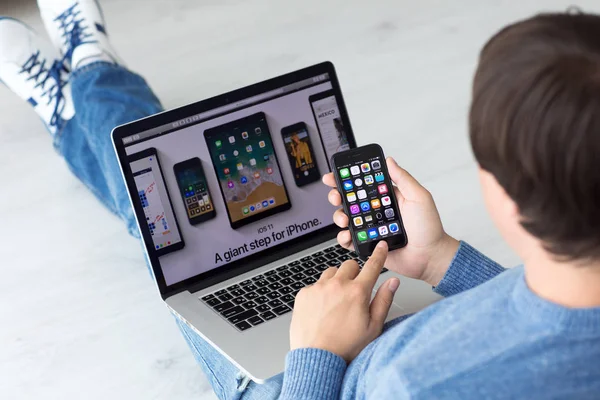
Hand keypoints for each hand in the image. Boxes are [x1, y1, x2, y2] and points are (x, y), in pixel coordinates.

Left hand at [290, 241, 398, 362]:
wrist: (316, 359)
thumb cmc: (346, 347)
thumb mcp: (373, 327)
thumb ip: (384, 301)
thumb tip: (393, 282)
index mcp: (357, 292)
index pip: (372, 266)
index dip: (379, 254)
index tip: (381, 246)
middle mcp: (337, 285)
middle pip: (350, 265)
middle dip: (354, 274)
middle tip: (354, 292)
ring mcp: (318, 288)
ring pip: (331, 272)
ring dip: (337, 281)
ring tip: (337, 302)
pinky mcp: (304, 294)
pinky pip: (315, 284)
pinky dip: (320, 292)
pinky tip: (322, 309)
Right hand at [323, 157, 458, 285]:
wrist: (429, 256)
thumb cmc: (428, 228)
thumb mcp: (419, 197)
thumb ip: (403, 178)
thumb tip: (389, 160)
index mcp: (385, 198)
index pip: (362, 184)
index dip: (347, 179)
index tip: (336, 175)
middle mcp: (375, 212)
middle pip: (348, 200)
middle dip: (337, 196)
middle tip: (336, 196)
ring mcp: (370, 228)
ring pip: (346, 219)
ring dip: (339, 216)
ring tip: (345, 219)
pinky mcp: (367, 244)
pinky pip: (349, 240)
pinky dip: (343, 238)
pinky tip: (348, 235)